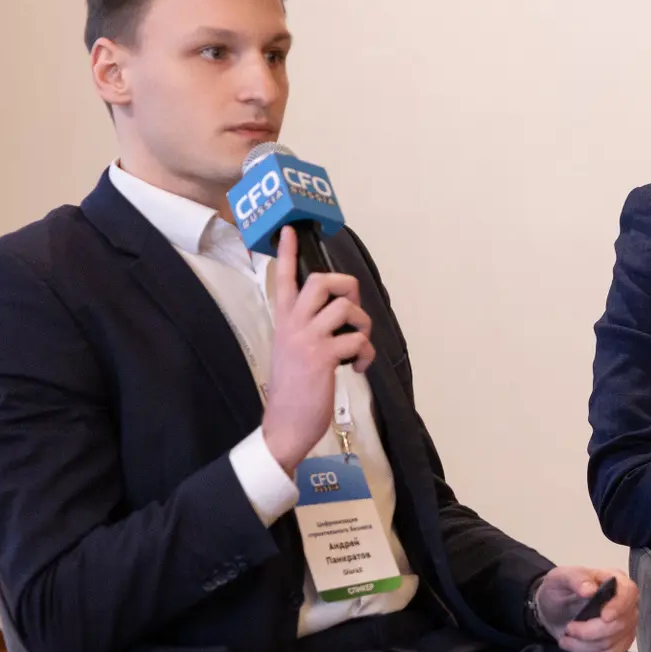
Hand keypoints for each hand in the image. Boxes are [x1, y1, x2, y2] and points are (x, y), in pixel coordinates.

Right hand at [261, 225, 375, 472]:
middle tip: (350, 308)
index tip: (290, 229)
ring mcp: (307, 340)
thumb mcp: (293, 348)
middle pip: (321, 282)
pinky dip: (366, 354)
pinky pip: (358, 340)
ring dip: (362, 325)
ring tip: (357, 345)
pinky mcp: (323, 357)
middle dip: (346, 287)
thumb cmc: (295, 386)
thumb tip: (339, 312)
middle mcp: (293, 325)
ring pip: (345, 309)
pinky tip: (357, 368)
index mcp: (284, 320)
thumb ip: (307, 326)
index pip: (284, 279)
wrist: (286, 422)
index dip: (289, 253)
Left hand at [534, 566, 638, 651]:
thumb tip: (590, 589)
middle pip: (621, 623)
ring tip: (566, 640)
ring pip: (614, 642)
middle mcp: (626, 602)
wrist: (553, 610)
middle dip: (591, 632)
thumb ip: (576, 578)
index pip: (629, 592)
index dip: (619, 606)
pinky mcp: (621, 641)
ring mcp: (626, 623)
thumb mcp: (560, 578)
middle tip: (568, 629)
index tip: (604, 617)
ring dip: (586, 646)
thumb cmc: (559, 590)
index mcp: (616, 580)